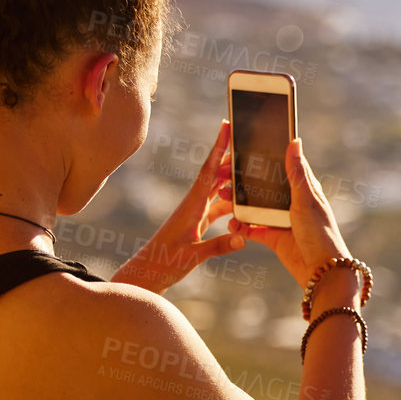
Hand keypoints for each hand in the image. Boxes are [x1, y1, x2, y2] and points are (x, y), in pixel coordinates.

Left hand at [112, 120, 245, 294]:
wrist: (147, 273)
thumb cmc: (164, 263)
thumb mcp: (192, 256)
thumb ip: (218, 246)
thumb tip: (243, 238)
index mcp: (192, 207)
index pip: (209, 172)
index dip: (218, 148)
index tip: (226, 126)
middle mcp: (194, 205)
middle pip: (216, 175)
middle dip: (231, 157)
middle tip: (249, 141)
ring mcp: (196, 214)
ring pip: (219, 191)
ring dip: (234, 181)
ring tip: (253, 170)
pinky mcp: (198, 224)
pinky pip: (218, 207)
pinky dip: (232, 203)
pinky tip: (245, 203)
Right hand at [229, 137, 355, 292]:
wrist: (322, 272)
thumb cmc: (321, 234)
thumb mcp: (306, 200)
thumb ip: (296, 173)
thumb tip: (294, 142)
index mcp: (304, 188)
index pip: (282, 165)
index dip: (263, 157)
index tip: (240, 150)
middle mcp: (292, 202)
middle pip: (263, 186)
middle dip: (243, 181)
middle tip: (223, 175)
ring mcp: (282, 220)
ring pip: (255, 206)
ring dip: (238, 203)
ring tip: (222, 198)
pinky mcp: (273, 237)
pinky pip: (253, 228)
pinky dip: (241, 226)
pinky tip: (231, 224)